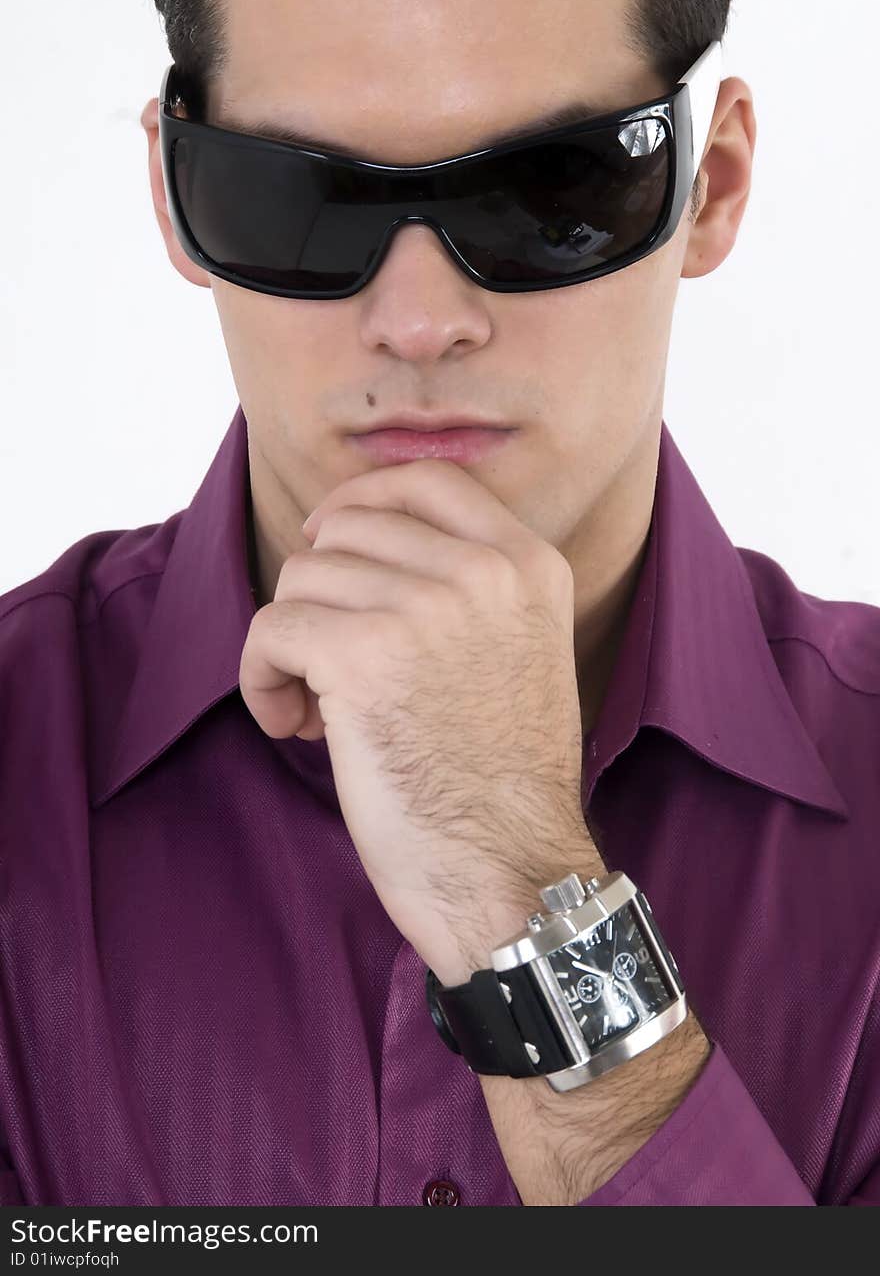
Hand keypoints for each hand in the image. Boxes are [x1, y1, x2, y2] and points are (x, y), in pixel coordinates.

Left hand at [238, 459, 601, 982]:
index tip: (329, 543)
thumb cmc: (503, 784)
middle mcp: (483, 571)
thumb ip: (469, 588)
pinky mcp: (362, 655)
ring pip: (301, 579)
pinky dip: (262, 678)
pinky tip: (295, 726)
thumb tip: (355, 539)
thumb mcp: (522, 653)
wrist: (512, 874)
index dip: (361, 501)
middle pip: (347, 530)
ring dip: (290, 643)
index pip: (427, 479)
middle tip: (329, 667)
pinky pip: (270, 628)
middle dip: (320, 594)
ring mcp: (423, 607)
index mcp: (528, 565)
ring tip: (317, 710)